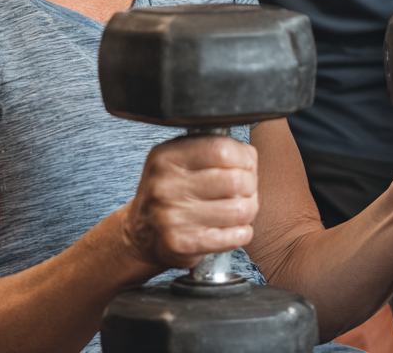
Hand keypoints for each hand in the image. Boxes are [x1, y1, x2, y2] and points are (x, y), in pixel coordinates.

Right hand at [119, 134, 256, 271]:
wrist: (141, 234)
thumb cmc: (168, 192)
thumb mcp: (177, 160)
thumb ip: (210, 148)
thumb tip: (249, 154)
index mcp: (165, 156)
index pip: (220, 149)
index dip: (243, 156)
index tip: (245, 163)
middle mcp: (165, 185)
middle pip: (235, 180)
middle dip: (251, 184)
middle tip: (246, 188)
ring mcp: (173, 216)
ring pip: (240, 210)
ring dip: (249, 208)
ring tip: (240, 207)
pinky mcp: (183, 244)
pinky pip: (235, 236)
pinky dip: (243, 231)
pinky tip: (232, 227)